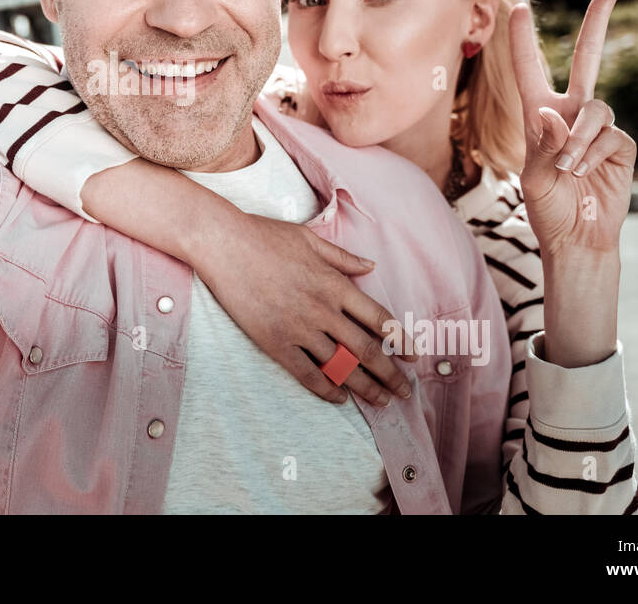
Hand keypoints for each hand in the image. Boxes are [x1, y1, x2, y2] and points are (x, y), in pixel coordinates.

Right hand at [194, 211, 416, 406]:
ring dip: (364, 387)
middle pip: (366, 350)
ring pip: (340, 366)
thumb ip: (343, 257)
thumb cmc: (265, 236)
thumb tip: (371, 266)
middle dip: (390, 375)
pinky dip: (326, 389)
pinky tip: (339, 398)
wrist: (223, 245)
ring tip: (380, 401)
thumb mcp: (310, 239)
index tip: (414, 357)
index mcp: (334, 284)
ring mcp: (298, 328)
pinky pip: (306, 373)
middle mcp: (322, 310)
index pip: (378, 319)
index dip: (401, 340)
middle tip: (404, 392)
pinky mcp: (274, 342)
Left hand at [508, 0, 636, 253]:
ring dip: (579, 140)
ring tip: (568, 169)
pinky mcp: (621, 144)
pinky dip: (593, 154)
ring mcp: (598, 127)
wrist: (579, 236)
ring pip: (596, 109)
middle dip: (598, 22)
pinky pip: (609, 135)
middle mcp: (570, 114)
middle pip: (588, 58)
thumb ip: (543, 146)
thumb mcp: (534, 179)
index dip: (524, 40)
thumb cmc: (548, 210)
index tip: (519, 7)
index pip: (530, 70)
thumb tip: (554, 113)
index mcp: (539, 116)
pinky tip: (584, 174)